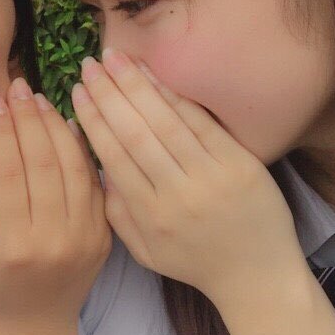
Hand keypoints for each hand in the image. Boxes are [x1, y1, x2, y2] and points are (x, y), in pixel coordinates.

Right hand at [0, 77, 110, 326]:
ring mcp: (86, 236)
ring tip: (39, 98)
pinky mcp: (104, 233)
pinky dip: (81, 148)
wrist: (41, 325)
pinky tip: (67, 122)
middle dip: (29, 120)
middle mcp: (55, 239)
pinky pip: (93, 180)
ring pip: (74, 167)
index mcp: (17, 248)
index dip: (2, 135)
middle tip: (18, 86)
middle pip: (43, 164)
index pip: (10, 176)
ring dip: (57, 127)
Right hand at [71, 48, 303, 309]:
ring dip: (136, 86)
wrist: (258, 275)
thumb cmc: (195, 262)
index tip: (76, 93)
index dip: (93, 120)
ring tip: (114, 58)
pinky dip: (174, 96)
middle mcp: (178, 194)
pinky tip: (153, 75)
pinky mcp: (240, 164)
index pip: (114, 157)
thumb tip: (97, 166)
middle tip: (88, 65)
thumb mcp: (144, 251)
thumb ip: (116, 212)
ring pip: (165, 122)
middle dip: (108, 94)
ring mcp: (212, 176)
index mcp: (151, 215)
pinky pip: (200, 122)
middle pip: (135, 133)